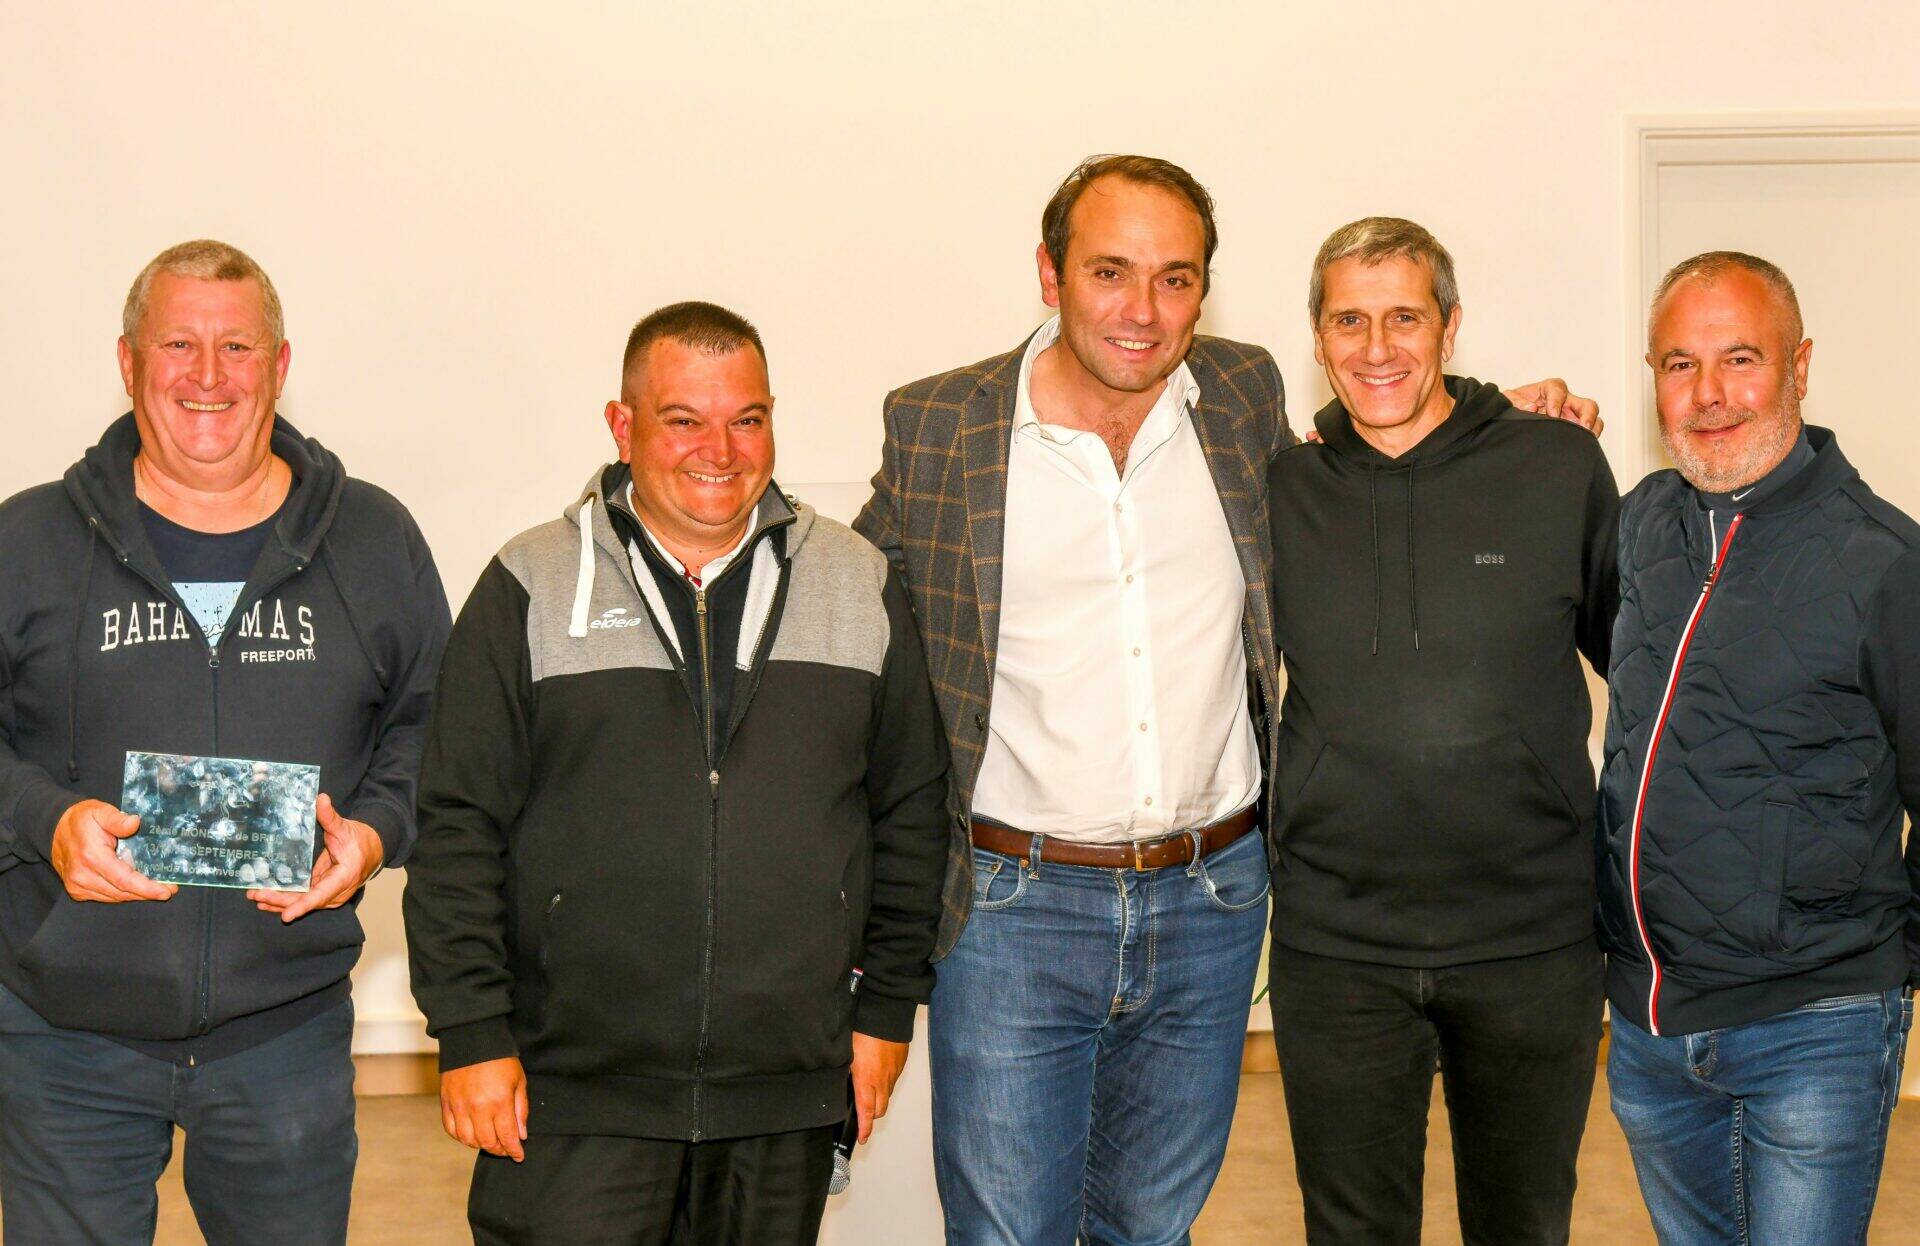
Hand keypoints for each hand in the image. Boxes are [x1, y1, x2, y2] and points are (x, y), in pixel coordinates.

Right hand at [49, 799, 174, 902]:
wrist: (54, 829)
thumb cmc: (81, 819)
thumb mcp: (100, 811)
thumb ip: (118, 819)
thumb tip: (135, 823)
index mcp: (92, 856)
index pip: (124, 880)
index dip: (147, 888)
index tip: (166, 891)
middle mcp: (83, 875)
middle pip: (122, 892)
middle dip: (147, 892)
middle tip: (168, 888)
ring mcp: (77, 885)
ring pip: (114, 897)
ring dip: (135, 894)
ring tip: (154, 886)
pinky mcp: (76, 890)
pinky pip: (105, 896)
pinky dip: (121, 893)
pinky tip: (134, 886)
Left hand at [248, 793, 383, 921]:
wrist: (372, 850)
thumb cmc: (359, 840)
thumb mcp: (344, 828)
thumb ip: (330, 817)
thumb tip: (321, 799)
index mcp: (344, 877)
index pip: (321, 894)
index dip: (303, 905)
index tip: (287, 915)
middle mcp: (337, 892)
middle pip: (306, 901)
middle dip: (280, 901)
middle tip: (256, 895)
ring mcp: (330, 895)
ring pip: (302, 902)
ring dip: (278, 902)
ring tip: (255, 897)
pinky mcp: (322, 893)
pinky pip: (302, 899)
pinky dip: (285, 900)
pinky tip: (267, 901)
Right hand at [441, 1056, 527, 1161]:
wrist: (472, 1038)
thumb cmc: (500, 1058)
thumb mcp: (519, 1081)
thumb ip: (520, 1109)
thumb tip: (521, 1135)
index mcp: (499, 1101)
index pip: (507, 1137)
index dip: (514, 1150)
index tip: (519, 1156)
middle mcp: (477, 1107)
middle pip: (487, 1142)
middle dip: (499, 1150)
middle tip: (506, 1149)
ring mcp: (459, 1106)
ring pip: (467, 1140)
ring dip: (480, 1145)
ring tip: (490, 1142)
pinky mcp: (446, 1102)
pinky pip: (451, 1129)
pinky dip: (461, 1137)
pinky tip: (471, 1134)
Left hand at [850, 1032, 909, 1143]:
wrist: (887, 1013)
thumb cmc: (864, 1030)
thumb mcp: (846, 1053)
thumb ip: (845, 1071)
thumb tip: (843, 1081)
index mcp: (866, 1079)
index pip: (866, 1112)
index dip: (864, 1129)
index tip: (862, 1138)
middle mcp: (882, 1080)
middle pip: (879, 1110)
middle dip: (871, 1116)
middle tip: (862, 1115)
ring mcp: (893, 1073)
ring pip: (887, 1096)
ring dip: (878, 1099)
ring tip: (869, 1092)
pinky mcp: (900, 1065)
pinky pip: (892, 1081)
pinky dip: (885, 1084)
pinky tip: (877, 1074)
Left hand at [1503, 378, 1602, 435]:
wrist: (1513, 420)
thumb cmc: (1513, 407)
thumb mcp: (1508, 401)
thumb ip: (1516, 402)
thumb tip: (1531, 407)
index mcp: (1547, 390)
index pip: (1557, 389)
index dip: (1557, 400)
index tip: (1552, 414)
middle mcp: (1564, 401)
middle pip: (1584, 402)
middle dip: (1587, 414)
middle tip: (1582, 427)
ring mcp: (1572, 414)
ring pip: (1591, 416)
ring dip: (1592, 425)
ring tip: (1587, 438)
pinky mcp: (1574, 427)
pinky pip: (1591, 429)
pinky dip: (1591, 435)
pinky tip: (1584, 444)